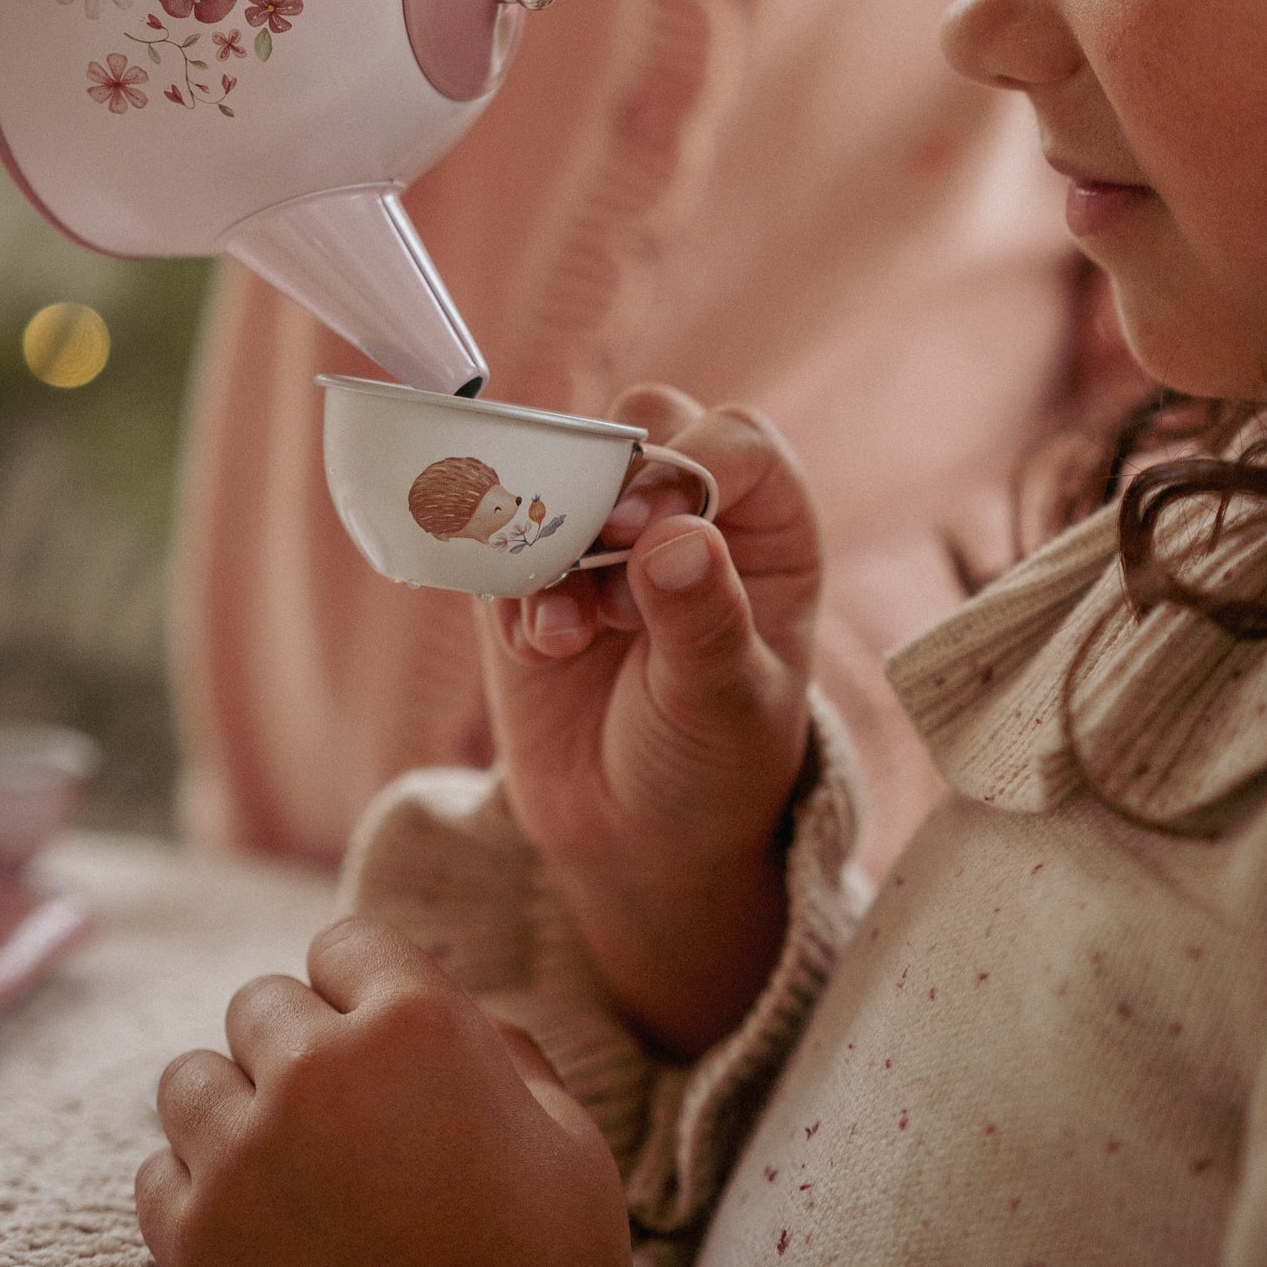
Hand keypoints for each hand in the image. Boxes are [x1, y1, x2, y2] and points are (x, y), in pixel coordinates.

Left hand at [135, 918, 645, 1266]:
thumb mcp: (564, 1126)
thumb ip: (496, 1043)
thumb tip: (439, 1006)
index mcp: (416, 1022)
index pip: (343, 945)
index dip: (364, 991)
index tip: (378, 1043)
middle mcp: (315, 1070)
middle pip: (259, 1004)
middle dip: (297, 1048)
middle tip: (342, 1122)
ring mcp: (245, 1157)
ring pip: (188, 1079)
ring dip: (231, 1107)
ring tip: (285, 1168)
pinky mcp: (196, 1245)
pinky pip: (156, 1174)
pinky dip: (193, 1191)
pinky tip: (252, 1227)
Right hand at [477, 387, 822, 1058]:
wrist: (631, 839)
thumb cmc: (709, 765)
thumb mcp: (723, 704)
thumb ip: (704, 620)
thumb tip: (677, 535)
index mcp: (767, 529)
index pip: (737, 443)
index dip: (690, 463)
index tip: (647, 532)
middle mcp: (690, 511)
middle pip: (642, 427)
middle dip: (608, 483)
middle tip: (598, 552)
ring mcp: (603, 534)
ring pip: (562, 467)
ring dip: (550, 537)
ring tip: (566, 632)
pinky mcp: (531, 569)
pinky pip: (499, 532)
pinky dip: (506, 582)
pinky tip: (537, 647)